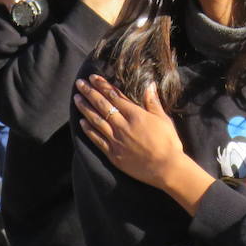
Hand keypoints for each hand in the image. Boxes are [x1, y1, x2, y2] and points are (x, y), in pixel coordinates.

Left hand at [75, 74, 186, 188]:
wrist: (166, 168)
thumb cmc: (168, 143)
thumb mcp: (163, 119)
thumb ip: (153, 102)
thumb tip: (149, 85)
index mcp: (135, 115)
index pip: (114, 96)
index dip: (102, 85)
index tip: (93, 77)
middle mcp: (122, 126)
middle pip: (102, 105)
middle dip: (89, 93)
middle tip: (79, 83)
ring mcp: (116, 140)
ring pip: (96, 121)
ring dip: (85, 108)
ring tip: (76, 98)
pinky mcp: (113, 154)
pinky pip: (97, 140)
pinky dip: (88, 130)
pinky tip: (82, 122)